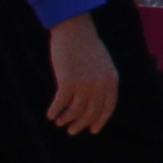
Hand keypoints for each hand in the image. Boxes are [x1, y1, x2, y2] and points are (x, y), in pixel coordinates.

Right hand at [43, 17, 111, 134]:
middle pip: (91, 112)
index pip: (108, 107)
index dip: (100, 120)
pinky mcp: (68, 82)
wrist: (76, 31)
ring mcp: (84, 84)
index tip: (93, 130)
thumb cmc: (87, 47)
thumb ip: (102, 82)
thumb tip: (93, 102)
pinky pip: (61, 104)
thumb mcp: (103, 65)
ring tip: (59, 122)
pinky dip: (55, 111)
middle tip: (72, 131)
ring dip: (66, 119)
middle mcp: (100, 85)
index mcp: (112, 80)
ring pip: (75, 111)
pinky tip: (51, 115)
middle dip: (81, 124)